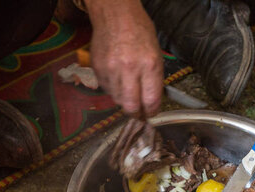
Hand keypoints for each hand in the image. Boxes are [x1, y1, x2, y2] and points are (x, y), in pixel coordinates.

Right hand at [85, 0, 162, 117]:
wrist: (115, 15)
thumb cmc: (140, 32)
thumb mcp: (156, 54)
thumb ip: (154, 79)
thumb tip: (152, 101)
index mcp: (149, 64)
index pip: (150, 101)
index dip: (151, 112)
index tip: (151, 114)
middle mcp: (129, 69)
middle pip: (131, 106)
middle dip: (136, 114)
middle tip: (139, 114)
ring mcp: (111, 70)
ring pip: (117, 100)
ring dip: (124, 101)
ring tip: (129, 92)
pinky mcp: (98, 70)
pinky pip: (107, 90)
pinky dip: (113, 90)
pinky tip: (118, 80)